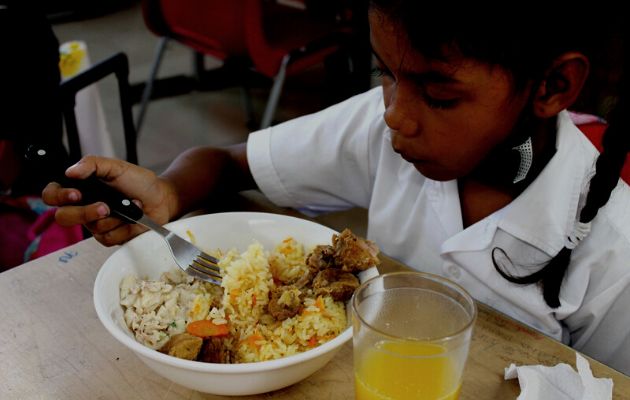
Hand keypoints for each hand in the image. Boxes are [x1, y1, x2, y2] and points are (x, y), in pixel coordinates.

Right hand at [42, 156, 177, 245]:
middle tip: (105, 207)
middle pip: (64, 217)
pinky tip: (133, 219)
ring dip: (116, 217)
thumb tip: (70, 171)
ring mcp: (96, 224)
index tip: (75, 194)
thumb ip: (93, 164)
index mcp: (82, 189)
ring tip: (131, 206)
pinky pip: (108, 238)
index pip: (53, 195)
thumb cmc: (140, 182)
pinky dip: (125, 227)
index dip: (57, 196)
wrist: (163, 199)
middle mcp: (84, 208)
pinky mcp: (110, 237)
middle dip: (85, 213)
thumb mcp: (117, 167)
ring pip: (92, 228)